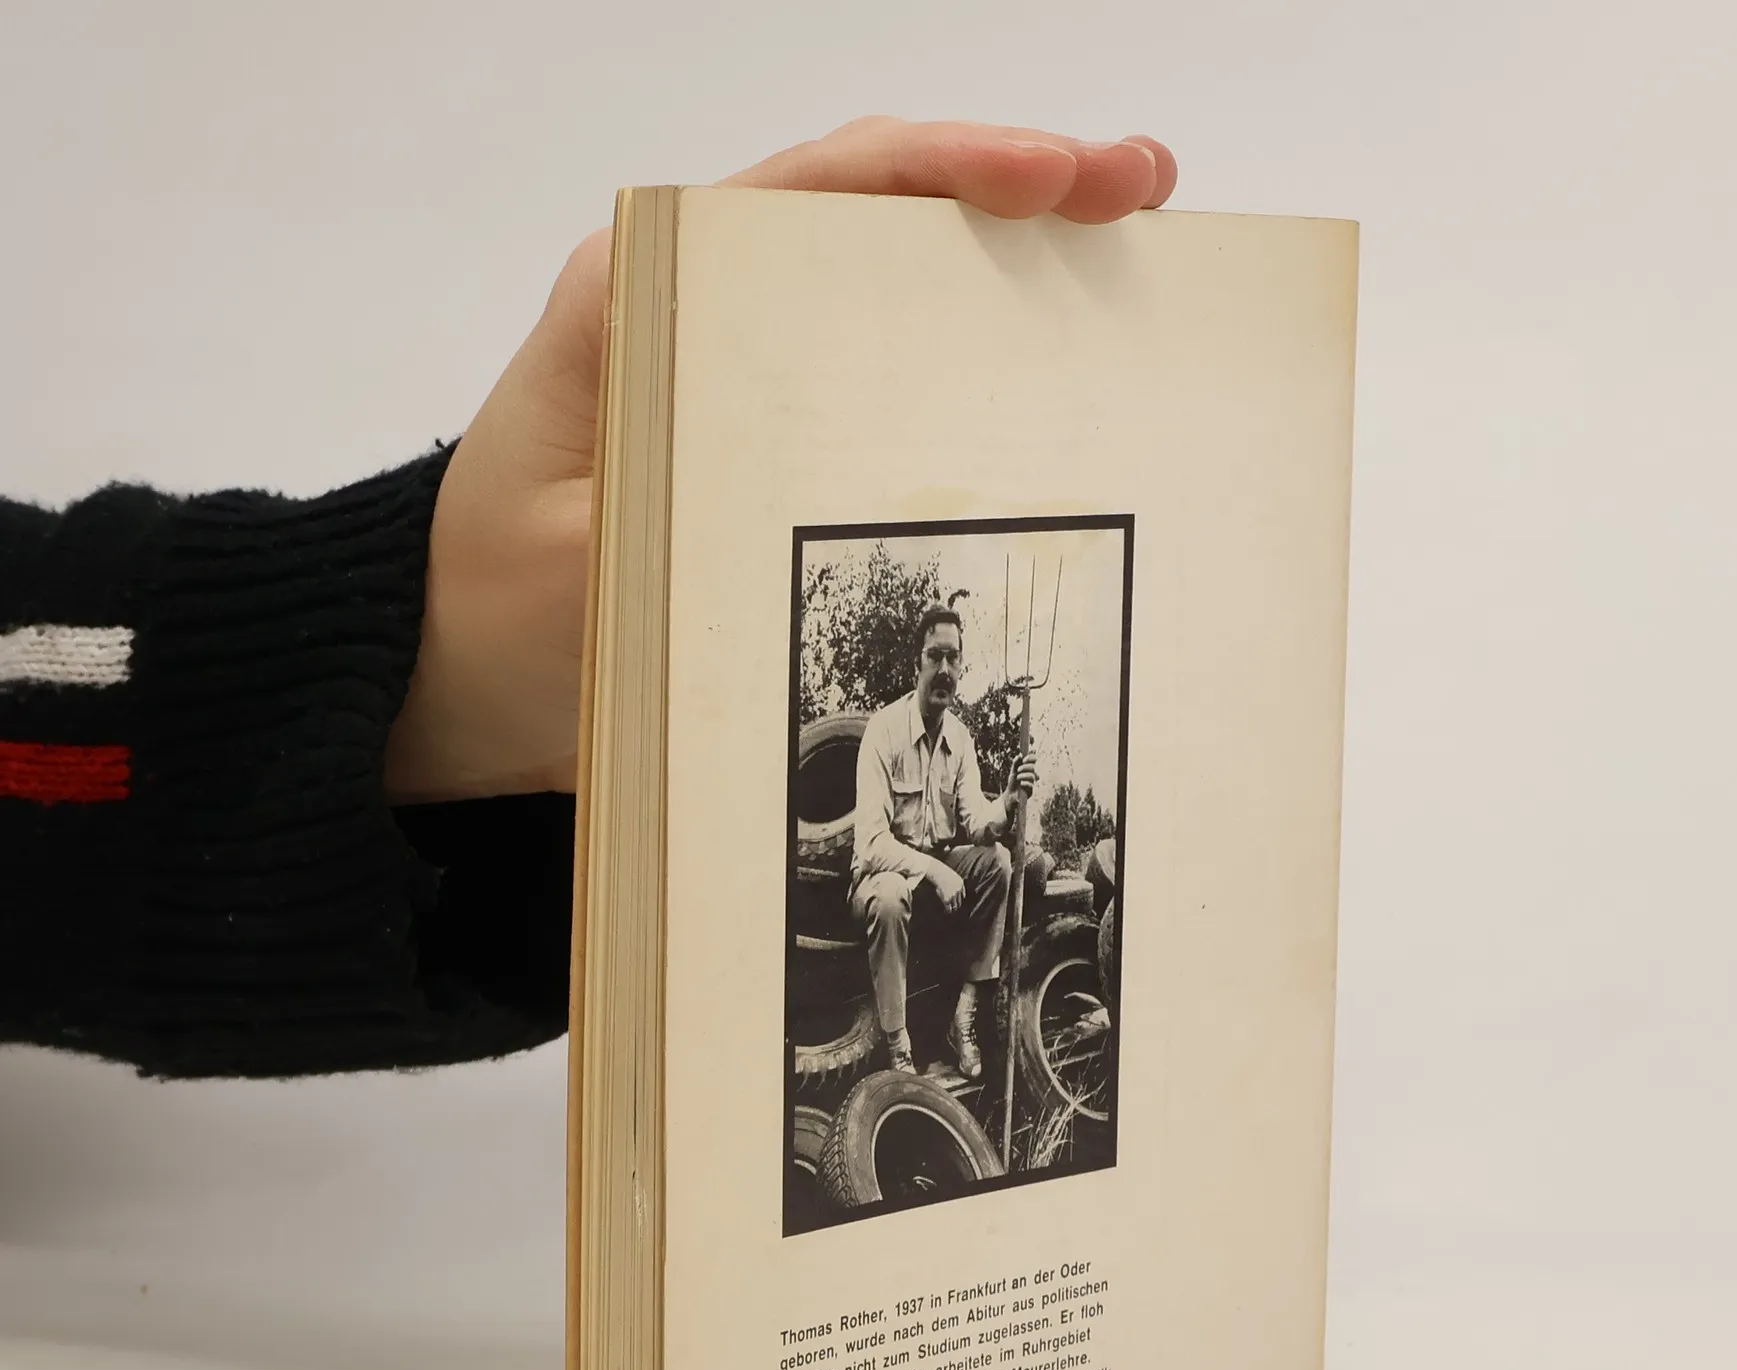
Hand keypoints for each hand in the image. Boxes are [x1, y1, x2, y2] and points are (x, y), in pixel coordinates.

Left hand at [386, 118, 1176, 801]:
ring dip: (1003, 269)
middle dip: (1015, 191)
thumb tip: (814, 492)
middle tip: (1142, 194)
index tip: (1058, 179)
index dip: (951, 167)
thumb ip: (684, 507)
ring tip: (1126, 257)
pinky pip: (867, 374)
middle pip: (873, 215)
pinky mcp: (746, 434)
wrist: (435, 677)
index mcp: (642, 302)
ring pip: (883, 284)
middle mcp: (691, 309)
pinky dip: (957, 361)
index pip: (818, 191)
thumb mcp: (587, 563)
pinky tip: (1037, 378)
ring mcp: (726, 368)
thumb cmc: (490, 621)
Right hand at [927, 862, 967, 913]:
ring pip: (955, 905)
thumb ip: (952, 880)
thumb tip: (949, 886)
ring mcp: (953, 894)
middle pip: (959, 900)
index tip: (957, 901)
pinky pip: (949, 907)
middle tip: (954, 908)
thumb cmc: (940, 871)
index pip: (962, 894)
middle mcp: (958, 889)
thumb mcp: (949, 874)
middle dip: (957, 904)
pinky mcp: (947, 898)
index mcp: (960, 883)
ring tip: (950, 911)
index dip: (959, 898)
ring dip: (953, 908)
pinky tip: (946, 911)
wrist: (937, 871)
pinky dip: (948, 910)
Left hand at [1008, 753, 1038, 799]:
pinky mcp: (1032, 790)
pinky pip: (1031, 784)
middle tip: (1018, 770)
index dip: (1031, 757)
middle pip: (1033, 767)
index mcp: (1028, 768)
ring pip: (1032, 775)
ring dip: (1023, 776)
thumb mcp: (1013, 771)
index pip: (1033, 760)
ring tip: (1018, 778)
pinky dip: (1025, 783)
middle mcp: (1031, 774)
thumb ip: (1016, 763)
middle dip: (1025, 767)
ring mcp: (1032, 782)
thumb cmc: (1013, 782)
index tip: (1024, 759)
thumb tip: (1020, 754)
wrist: (1010, 794)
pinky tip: (1021, 784)